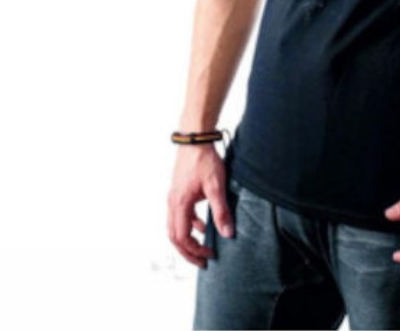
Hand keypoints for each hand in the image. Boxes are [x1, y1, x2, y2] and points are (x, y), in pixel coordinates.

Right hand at [167, 143, 235, 267]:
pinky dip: (189, 224)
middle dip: (188, 252)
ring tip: (202, 246)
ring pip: (175, 227)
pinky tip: (202, 224)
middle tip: (203, 261)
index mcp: (180, 204)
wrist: (195, 138)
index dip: (195, 251)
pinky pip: (180, 215)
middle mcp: (172, 203)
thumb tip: (227, 233)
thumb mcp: (217, 186)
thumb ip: (221, 211)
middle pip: (174, 237)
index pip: (182, 239)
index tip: (210, 256)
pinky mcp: (178, 191)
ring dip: (187, 239)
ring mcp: (174, 196)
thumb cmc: (204, 159)